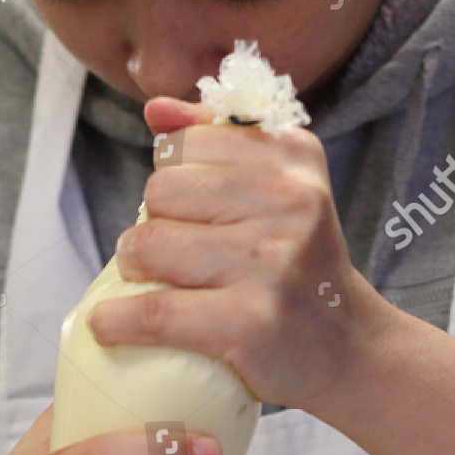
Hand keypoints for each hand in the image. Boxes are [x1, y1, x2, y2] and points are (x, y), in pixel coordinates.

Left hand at [87, 96, 385, 413]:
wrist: (347, 346)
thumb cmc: (298, 265)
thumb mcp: (280, 189)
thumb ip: (218, 139)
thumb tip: (156, 109)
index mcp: (293, 157)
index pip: (184, 143)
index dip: (170, 177)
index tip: (186, 212)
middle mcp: (290, 201)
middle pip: (161, 191)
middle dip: (149, 223)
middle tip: (168, 255)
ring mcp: (271, 262)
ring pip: (150, 245)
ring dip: (132, 269)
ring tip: (151, 283)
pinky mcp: (250, 321)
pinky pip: (154, 311)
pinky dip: (118, 320)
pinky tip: (107, 324)